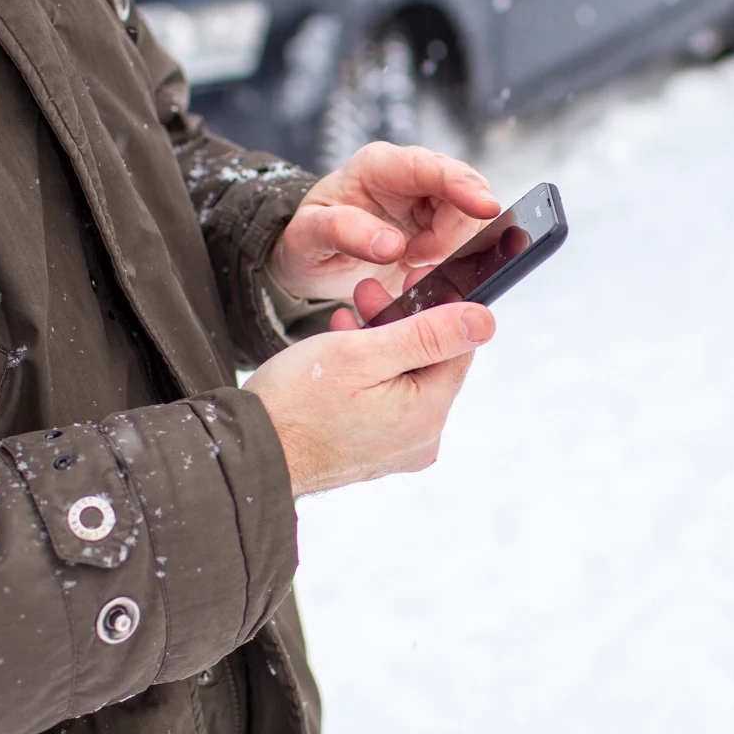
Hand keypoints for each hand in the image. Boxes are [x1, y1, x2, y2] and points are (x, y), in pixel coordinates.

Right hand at [243, 301, 496, 495]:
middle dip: (400, 322)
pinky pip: (384, 402)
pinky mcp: (373, 452)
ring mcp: (396, 450)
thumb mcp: (364, 353)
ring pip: (404, 379)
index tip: (410, 279)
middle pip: (429, 364)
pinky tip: (341, 348)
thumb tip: (485, 320)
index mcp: (427, 416)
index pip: (457, 349)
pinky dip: (368, 373)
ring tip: (346, 316)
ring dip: (380, 342)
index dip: (436, 308)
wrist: (249, 454)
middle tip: (366, 292)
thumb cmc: (297, 403)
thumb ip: (428, 334)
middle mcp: (421, 440)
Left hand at [268, 142, 500, 303]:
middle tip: (414, 261)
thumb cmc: (307, 239)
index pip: (432, 167)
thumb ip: (342, 232)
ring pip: (470, 222)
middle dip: (451, 236)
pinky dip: (453, 261)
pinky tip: (422, 270)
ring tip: (409, 265)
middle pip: (462, 195)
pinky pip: (466, 242)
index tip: (486, 208)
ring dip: (450, 251)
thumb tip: (391, 244)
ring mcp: (429, 202)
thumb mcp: (308, 236)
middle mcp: (410, 177)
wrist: (312, 258)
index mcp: (379, 166)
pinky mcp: (440, 228)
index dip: (463, 185)